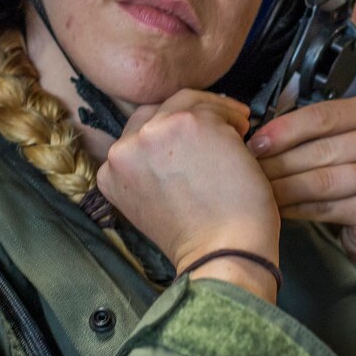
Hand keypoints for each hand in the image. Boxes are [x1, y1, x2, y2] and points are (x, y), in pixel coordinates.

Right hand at [97, 90, 280, 297]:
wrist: (222, 252)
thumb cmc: (198, 238)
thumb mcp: (150, 204)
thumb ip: (148, 171)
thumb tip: (174, 144)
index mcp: (110, 171)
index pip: (136, 134)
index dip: (167, 133)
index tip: (191, 140)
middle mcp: (125, 148)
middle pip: (157, 112)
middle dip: (187, 118)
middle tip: (217, 126)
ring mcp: (154, 133)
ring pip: (184, 102)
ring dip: (212, 113)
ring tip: (236, 128)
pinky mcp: (188, 122)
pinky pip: (214, 108)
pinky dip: (233, 117)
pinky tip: (245, 133)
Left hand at [251, 95, 355, 278]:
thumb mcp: (347, 142)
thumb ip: (317, 130)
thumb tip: (263, 130)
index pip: (324, 115)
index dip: (285, 128)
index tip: (256, 141)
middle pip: (322, 148)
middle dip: (279, 160)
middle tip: (250, 169)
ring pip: (323, 179)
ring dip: (284, 186)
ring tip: (259, 189)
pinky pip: (328, 206)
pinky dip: (298, 208)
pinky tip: (279, 208)